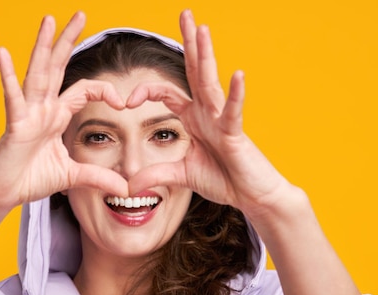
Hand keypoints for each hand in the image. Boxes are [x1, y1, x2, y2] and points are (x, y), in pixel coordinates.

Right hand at [0, 12, 128, 216]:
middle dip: (68, 41)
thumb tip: (126, 190)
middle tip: (81, 14)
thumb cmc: (30, 180)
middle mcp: (42, 109)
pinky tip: (2, 52)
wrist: (3, 194)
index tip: (123, 102)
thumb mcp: (73, 177)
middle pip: (58, 67)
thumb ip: (99, 178)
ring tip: (49, 19)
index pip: (83, 90)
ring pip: (38, 73)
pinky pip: (12, 97)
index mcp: (56, 116)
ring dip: (43, 45)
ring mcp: (27, 113)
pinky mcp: (14, 125)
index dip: (104, 91)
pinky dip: (7, 76)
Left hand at [126, 10, 291, 218]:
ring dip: (206, 55)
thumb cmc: (222, 179)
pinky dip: (236, 94)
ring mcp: (222, 119)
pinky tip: (237, 74)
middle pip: (194, 71)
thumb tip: (129, 186)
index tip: (127, 101)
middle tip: (185, 14)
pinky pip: (234, 111)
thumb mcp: (179, 176)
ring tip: (203, 29)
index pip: (167, 93)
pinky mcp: (235, 133)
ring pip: (211, 82)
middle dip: (189, 43)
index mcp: (194, 117)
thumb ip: (154, 175)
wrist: (250, 194)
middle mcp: (207, 111)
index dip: (146, 91)